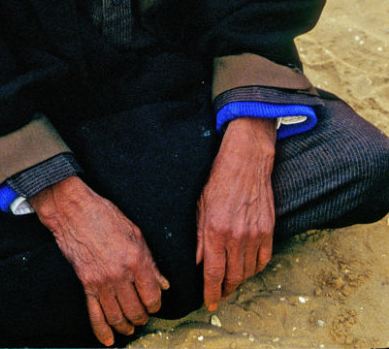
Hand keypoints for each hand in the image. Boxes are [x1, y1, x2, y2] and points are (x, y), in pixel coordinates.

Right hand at [30, 176, 168, 345]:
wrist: (74, 211)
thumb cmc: (105, 215)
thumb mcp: (135, 233)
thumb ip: (150, 261)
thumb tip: (163, 283)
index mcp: (136, 259)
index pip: (152, 295)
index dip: (156, 304)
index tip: (155, 304)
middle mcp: (120, 274)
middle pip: (136, 310)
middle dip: (142, 317)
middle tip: (143, 316)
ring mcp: (102, 282)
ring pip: (117, 317)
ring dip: (126, 327)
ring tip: (130, 328)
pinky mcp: (86, 284)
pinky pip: (95, 314)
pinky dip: (102, 331)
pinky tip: (109, 340)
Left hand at [196, 117, 275, 310]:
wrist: (246, 160)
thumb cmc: (218, 180)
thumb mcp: (200, 207)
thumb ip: (198, 238)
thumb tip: (196, 262)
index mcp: (215, 231)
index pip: (213, 273)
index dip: (210, 292)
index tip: (209, 303)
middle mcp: (235, 237)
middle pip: (232, 277)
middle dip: (224, 290)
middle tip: (219, 294)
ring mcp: (254, 234)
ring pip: (248, 271)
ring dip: (239, 280)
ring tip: (231, 281)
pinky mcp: (268, 229)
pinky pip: (264, 259)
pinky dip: (255, 268)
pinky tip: (248, 267)